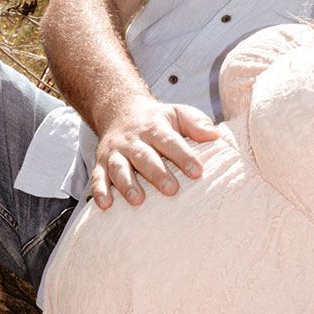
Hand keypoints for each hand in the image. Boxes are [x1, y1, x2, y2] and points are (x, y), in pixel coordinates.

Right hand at [89, 96, 219, 208]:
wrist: (119, 109)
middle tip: (171, 190)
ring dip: (127, 184)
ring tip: (137, 200)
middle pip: (145, 157)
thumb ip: (196, 123)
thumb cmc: (156, 119)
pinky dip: (99, 190)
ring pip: (119, 168)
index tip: (197, 171)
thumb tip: (215, 135)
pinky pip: (98, 177)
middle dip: (157, 174)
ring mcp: (116, 152)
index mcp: (155, 128)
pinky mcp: (101, 163)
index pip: (170, 142)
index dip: (184, 156)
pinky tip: (105, 205)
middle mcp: (133, 140)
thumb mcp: (177, 113)